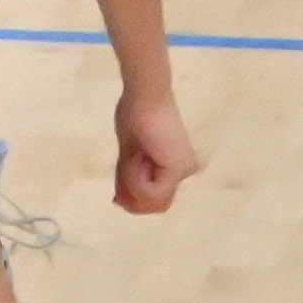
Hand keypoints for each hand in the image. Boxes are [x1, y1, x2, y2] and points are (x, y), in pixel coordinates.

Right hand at [111, 88, 206, 215]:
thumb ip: (127, 181)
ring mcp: (183, 171)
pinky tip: (137, 155)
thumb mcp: (128, 157)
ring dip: (131, 183)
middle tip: (127, 165)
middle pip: (152, 206)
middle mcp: (184, 171)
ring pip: (150, 201)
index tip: (118, 190)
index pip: (153, 202)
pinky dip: (134, 179)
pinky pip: (149, 193)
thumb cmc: (134, 117)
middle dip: (131, 195)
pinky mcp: (178, 169)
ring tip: (132, 155)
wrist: (143, 96)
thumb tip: (120, 202)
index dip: (132, 201)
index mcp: (174, 167)